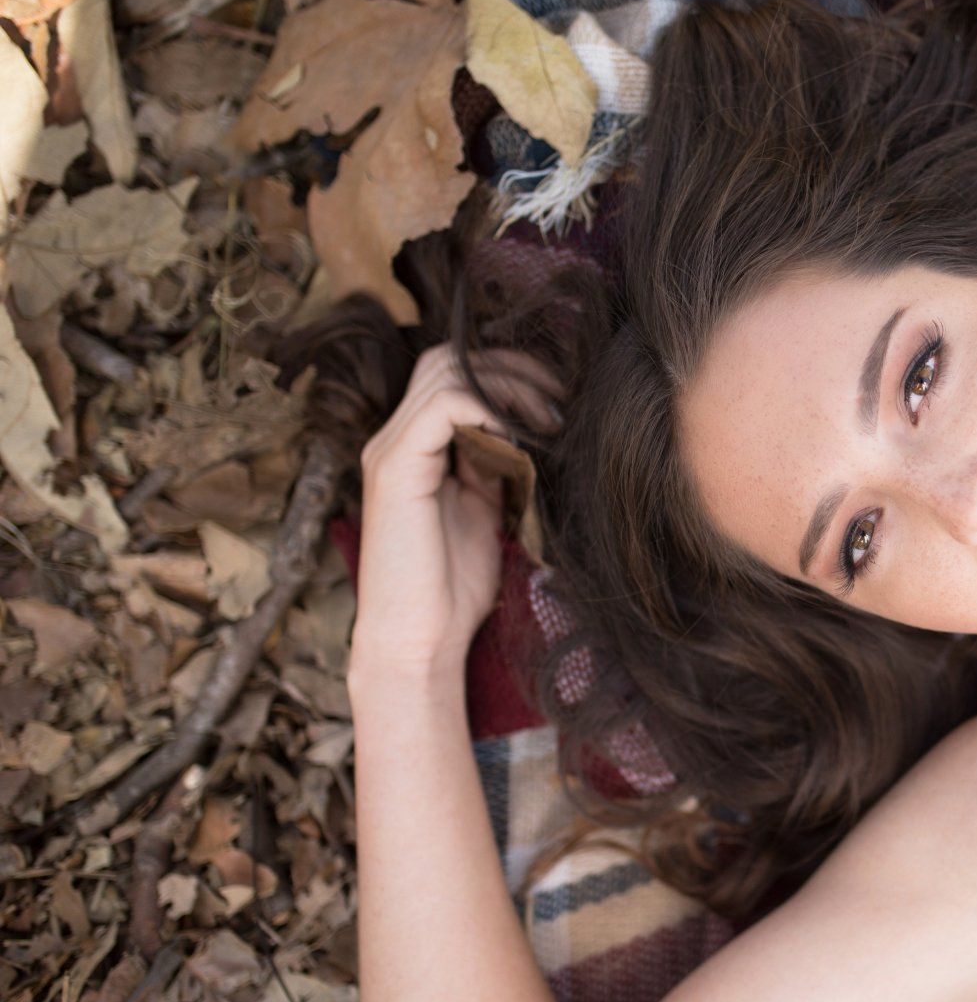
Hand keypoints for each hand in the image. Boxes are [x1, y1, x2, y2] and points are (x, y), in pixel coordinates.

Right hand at [348, 342, 562, 683]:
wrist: (419, 641)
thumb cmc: (453, 588)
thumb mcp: (488, 511)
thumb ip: (499, 466)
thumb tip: (538, 431)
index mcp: (415, 447)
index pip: (452, 374)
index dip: (508, 372)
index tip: (560, 397)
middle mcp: (396, 439)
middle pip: (446, 360)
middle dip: (511, 367)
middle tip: (561, 395)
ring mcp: (390, 450)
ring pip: (445, 372)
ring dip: (508, 384)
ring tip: (550, 415)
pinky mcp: (395, 468)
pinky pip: (443, 407)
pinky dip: (490, 407)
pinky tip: (525, 434)